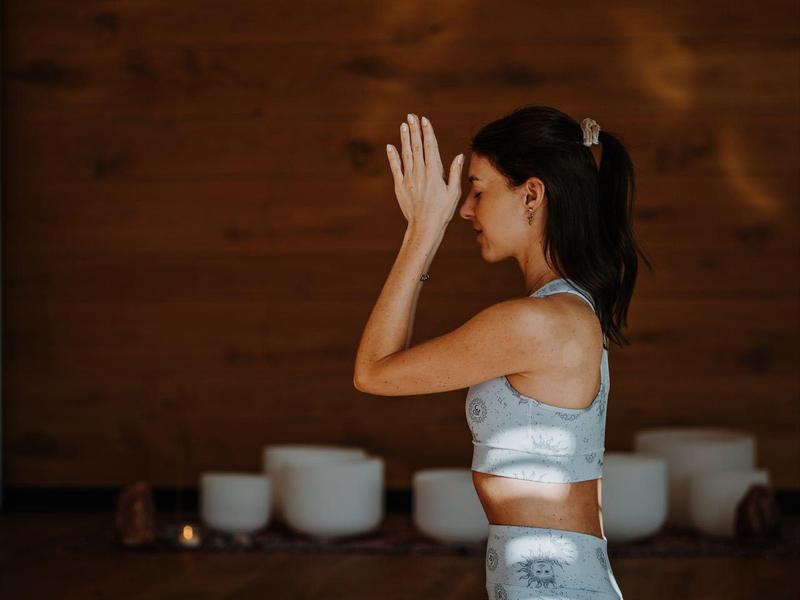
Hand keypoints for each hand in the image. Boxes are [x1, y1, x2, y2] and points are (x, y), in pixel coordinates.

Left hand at [386, 113, 463, 233]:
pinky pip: (395, 168)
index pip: (430, 147)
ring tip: (403, 125)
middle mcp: (420, 173)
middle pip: (417, 147)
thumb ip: (454, 173)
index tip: (424, 120)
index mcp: (434, 173)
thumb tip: (459, 156)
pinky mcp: (400, 186)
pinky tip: (390, 146)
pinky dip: (393, 157)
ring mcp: (409, 179)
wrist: (425, 227)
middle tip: (411, 116)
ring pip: (406, 154)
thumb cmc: (442, 211)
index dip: (427, 132)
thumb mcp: (454, 192)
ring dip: (404, 139)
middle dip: (414, 130)